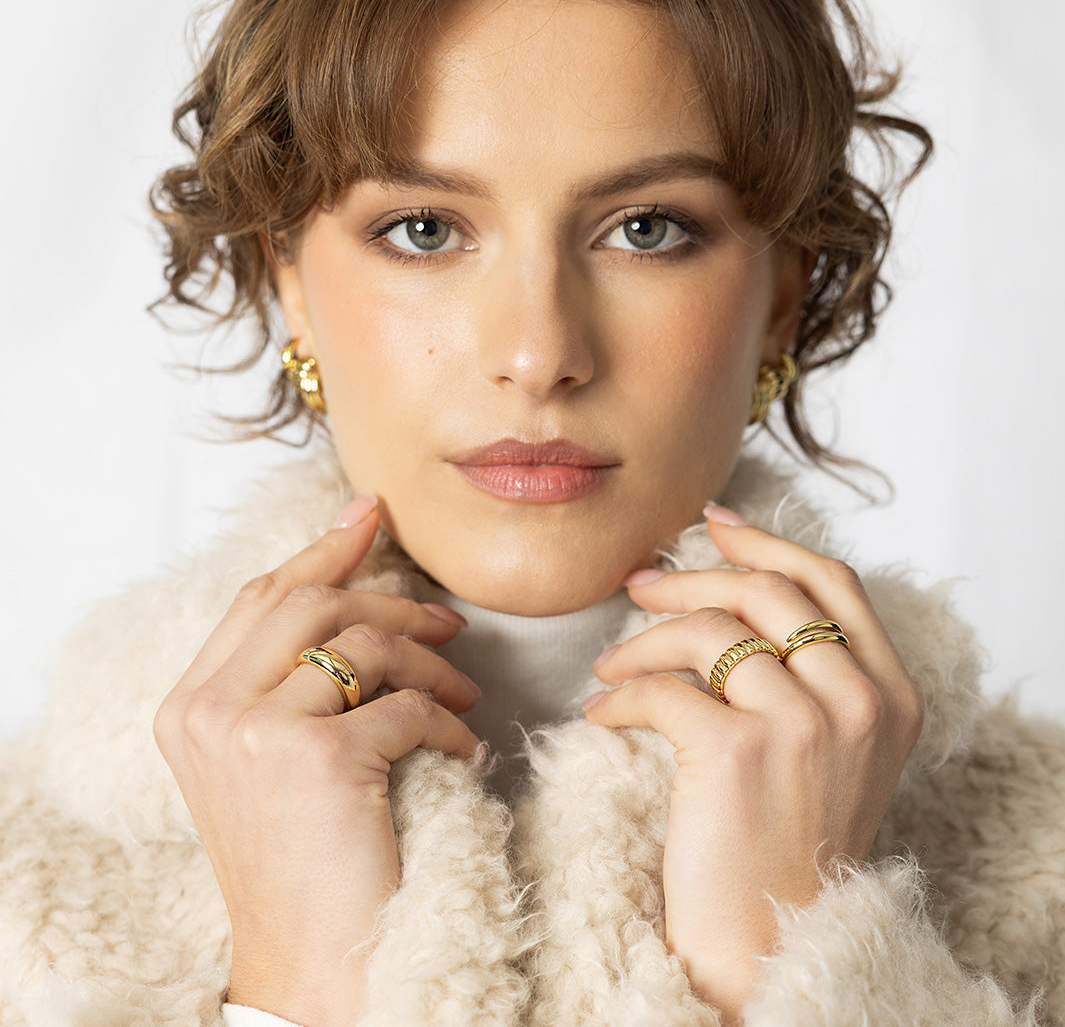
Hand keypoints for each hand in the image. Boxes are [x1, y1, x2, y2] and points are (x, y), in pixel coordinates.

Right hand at [153, 496, 480, 1026]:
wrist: (308, 959)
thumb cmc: (302, 856)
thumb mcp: (266, 758)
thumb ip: (285, 678)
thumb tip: (352, 585)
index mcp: (189, 704)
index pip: (261, 595)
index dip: (322, 547)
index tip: (372, 514)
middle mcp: (210, 710)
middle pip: (313, 602)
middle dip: (393, 601)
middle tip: (448, 622)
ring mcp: (258, 733)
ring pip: (366, 646)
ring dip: (433, 665)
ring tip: (466, 697)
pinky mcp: (320, 759)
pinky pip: (407, 706)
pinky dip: (449, 723)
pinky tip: (461, 751)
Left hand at [583, 509, 923, 1021]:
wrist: (770, 938)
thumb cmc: (787, 840)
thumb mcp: (833, 748)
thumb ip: (812, 672)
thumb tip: (737, 586)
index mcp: (890, 693)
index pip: (831, 581)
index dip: (767, 542)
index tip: (714, 523)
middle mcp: (858, 701)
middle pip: (766, 591)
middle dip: (691, 577)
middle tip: (640, 584)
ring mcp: (804, 724)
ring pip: (709, 632)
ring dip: (644, 639)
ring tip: (610, 663)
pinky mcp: (740, 751)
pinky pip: (664, 688)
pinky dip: (622, 694)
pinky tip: (604, 712)